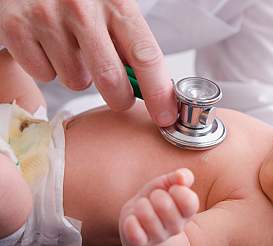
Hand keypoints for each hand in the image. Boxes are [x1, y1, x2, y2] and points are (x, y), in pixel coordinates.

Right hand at [0, 0, 176, 125]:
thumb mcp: (112, 7)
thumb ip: (130, 43)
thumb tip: (152, 88)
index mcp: (116, 2)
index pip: (146, 56)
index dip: (159, 93)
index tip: (166, 116)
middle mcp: (82, 8)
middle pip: (111, 79)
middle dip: (119, 97)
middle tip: (118, 93)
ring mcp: (47, 17)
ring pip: (76, 81)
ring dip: (79, 75)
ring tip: (73, 48)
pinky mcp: (16, 28)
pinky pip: (44, 75)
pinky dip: (49, 67)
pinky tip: (48, 44)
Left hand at [119, 168, 198, 245]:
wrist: (138, 214)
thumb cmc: (157, 195)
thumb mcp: (169, 182)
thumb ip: (181, 177)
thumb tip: (182, 177)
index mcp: (187, 213)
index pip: (189, 203)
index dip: (178, 191)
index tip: (172, 188)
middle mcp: (176, 227)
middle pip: (166, 206)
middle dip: (156, 195)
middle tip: (154, 196)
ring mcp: (159, 236)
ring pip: (149, 219)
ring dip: (142, 205)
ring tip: (142, 204)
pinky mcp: (141, 242)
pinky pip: (136, 236)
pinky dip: (131, 224)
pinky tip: (132, 218)